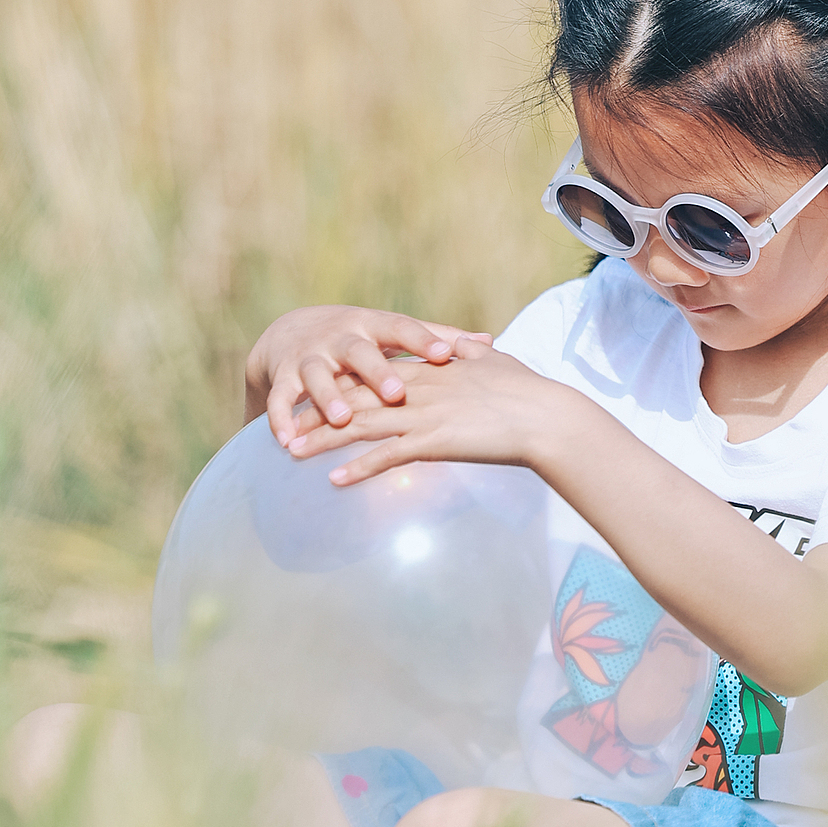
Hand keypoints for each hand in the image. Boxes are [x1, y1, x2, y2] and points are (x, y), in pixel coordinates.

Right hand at [244, 305, 493, 445]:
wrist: (291, 330)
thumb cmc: (360, 337)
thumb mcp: (393, 333)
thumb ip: (438, 337)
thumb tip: (488, 341)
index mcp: (373, 327)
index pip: (401, 329)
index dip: (423, 340)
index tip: (446, 354)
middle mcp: (341, 339)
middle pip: (360, 353)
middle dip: (376, 372)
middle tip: (397, 393)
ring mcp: (310, 357)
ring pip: (318, 376)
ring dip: (329, 398)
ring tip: (341, 420)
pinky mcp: (282, 377)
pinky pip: (280, 400)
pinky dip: (280, 420)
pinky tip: (288, 442)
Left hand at [283, 338, 572, 483]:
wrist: (545, 416)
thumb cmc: (527, 391)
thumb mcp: (494, 363)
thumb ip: (473, 353)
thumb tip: (473, 345)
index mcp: (429, 369)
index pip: (371, 373)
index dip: (338, 382)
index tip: (312, 390)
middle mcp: (418, 389)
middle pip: (354, 398)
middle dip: (315, 412)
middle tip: (282, 425)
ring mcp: (422, 414)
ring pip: (360, 425)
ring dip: (322, 441)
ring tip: (290, 453)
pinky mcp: (433, 441)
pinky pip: (386, 457)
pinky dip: (358, 469)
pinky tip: (334, 482)